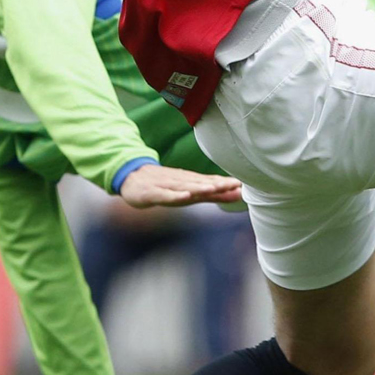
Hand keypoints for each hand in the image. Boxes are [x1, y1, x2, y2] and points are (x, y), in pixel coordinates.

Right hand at [119, 164, 242, 208]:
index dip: (225, 184)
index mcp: (191, 182)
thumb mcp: (192, 192)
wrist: (132, 178)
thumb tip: (239, 194)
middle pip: (201, 183)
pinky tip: (184, 196)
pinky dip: (174, 195)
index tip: (241, 184)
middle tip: (234, 184)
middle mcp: (181, 182)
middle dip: (217, 184)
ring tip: (213, 188)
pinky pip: (165, 195)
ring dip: (199, 188)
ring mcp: (167, 186)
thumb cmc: (166, 186)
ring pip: (185, 187)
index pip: (210, 182)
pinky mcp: (153, 193)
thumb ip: (215, 195)